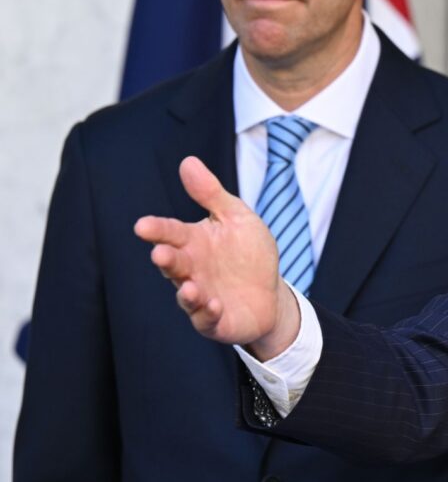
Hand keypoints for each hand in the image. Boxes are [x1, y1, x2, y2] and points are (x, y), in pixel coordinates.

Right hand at [135, 156, 299, 358]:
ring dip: (186, 292)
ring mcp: (200, 296)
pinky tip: (214, 304)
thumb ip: (211, 194)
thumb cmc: (248, 253)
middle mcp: (191, 270)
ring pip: (186, 295)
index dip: (157, 229)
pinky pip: (207, 318)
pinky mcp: (214, 320)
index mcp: (193, 242)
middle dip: (166, 259)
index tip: (142, 226)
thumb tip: (187, 161)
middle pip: (174, 264)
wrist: (270, 293)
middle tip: (160, 253)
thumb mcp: (236, 217)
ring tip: (190, 287)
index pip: (171, 233)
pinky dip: (208, 312)